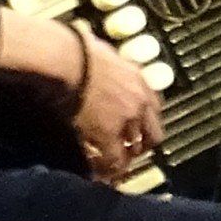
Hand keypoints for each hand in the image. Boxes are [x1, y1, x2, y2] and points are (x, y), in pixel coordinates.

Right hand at [0, 10, 164, 181]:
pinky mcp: (108, 134)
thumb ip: (104, 59)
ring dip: (126, 158)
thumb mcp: (100, 49)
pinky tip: (100, 172)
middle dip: (143, 145)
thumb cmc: (74, 48)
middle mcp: (139, 99)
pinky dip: (109, 169)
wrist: (66, 59)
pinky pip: (114, 160)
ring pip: (137, 148)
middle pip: (154, 132)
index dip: (145, 120)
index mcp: (138, 77)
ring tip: (113, 167)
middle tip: (129, 153)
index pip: (155, 105)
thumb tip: (91, 48)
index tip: (137, 128)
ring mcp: (127, 118)